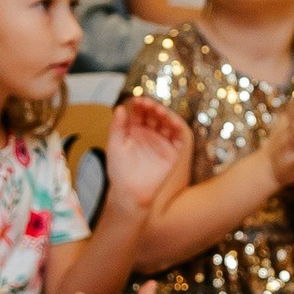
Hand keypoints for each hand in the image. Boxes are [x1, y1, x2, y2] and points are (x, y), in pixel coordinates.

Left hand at [103, 97, 190, 212]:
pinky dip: (178, 130)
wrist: (130, 193)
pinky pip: (178, 139)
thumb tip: (120, 108)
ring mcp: (161, 142)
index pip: (140, 113)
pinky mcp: (173, 153)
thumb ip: (117, 127)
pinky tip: (174, 123)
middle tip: (151, 106)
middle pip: (154, 116)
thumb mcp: (114, 146)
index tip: (138, 101)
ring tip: (161, 112)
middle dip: (153, 108)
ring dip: (166, 116)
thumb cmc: (119, 171)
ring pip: (167, 124)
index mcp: (134, 131)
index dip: (140, 105)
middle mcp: (149, 134)